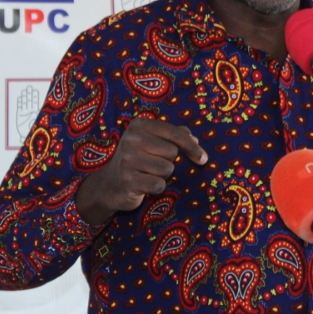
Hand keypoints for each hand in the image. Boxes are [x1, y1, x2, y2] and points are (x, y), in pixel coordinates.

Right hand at [16, 85, 40, 141]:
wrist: (26, 135)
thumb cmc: (34, 130)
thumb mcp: (37, 123)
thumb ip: (37, 117)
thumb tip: (37, 112)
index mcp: (36, 112)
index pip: (35, 102)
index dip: (35, 97)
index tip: (35, 91)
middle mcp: (30, 111)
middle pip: (30, 101)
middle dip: (29, 94)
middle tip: (29, 87)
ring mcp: (25, 112)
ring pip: (25, 103)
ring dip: (24, 97)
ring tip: (24, 91)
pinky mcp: (19, 114)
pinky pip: (19, 107)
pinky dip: (19, 103)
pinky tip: (20, 97)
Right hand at [75, 118, 207, 224]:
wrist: (110, 184)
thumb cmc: (136, 160)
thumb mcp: (150, 141)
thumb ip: (173, 135)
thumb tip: (194, 138)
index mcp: (139, 125)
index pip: (175, 133)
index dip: (192, 146)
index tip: (203, 158)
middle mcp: (131, 139)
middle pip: (172, 153)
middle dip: (167, 162)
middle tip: (151, 164)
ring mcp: (128, 160)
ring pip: (167, 169)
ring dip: (161, 176)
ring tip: (146, 174)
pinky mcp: (129, 180)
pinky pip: (159, 185)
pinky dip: (156, 188)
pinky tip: (143, 185)